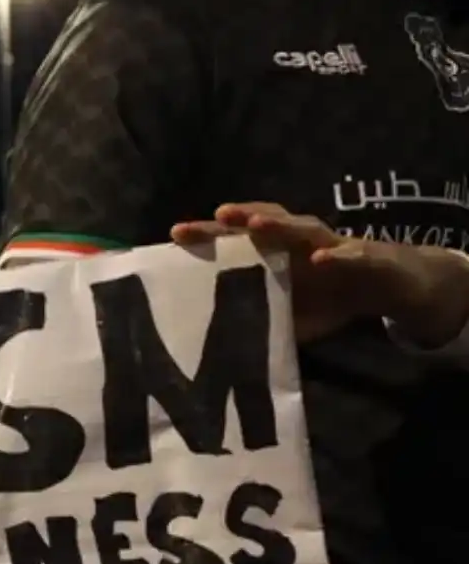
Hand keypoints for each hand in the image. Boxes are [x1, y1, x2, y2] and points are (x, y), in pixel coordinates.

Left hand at [170, 203, 468, 344]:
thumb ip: (256, 322)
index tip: (176, 234)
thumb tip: (215, 349)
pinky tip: (322, 260)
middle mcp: (297, 241)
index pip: (236, 239)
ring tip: (255, 223)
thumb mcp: (285, 315)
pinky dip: (338, 256)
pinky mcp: (365, 257)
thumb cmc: (327, 298)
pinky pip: (350, 255)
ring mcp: (331, 244)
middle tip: (216, 214)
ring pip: (302, 228)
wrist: (387, 287)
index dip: (209, 235)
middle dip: (238, 217)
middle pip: (263, 223)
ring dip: (279, 224)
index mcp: (274, 253)